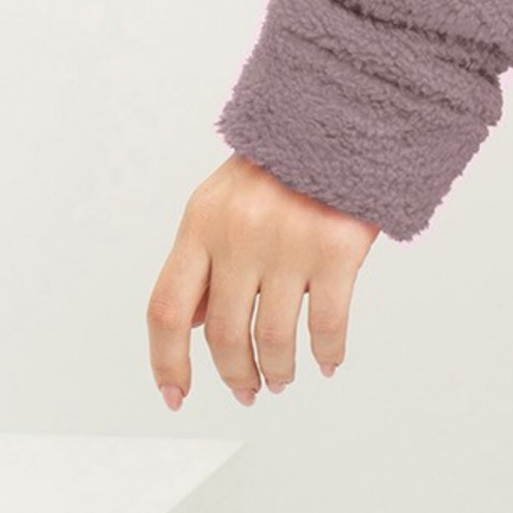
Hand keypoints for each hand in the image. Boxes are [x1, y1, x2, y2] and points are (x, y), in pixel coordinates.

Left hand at [147, 153, 379, 411]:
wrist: (345, 116)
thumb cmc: (281, 164)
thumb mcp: (222, 201)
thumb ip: (202, 259)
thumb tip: (190, 324)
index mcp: (201, 223)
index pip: (167, 309)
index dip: (167, 363)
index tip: (176, 395)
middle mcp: (239, 235)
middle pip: (222, 334)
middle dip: (234, 374)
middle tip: (247, 389)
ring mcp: (290, 242)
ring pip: (272, 338)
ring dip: (277, 371)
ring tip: (282, 378)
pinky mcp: (338, 248)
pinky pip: (327, 325)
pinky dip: (326, 354)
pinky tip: (326, 362)